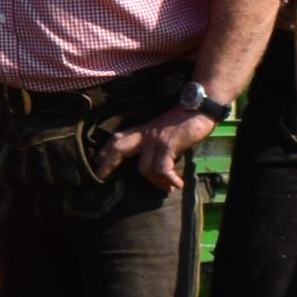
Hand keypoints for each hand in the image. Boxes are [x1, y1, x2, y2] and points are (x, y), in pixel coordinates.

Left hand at [96, 107, 215, 192]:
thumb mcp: (162, 131)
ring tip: (167, 187)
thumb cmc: (184, 121)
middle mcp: (146, 135)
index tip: (96, 163)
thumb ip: (154, 145)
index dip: (105, 151)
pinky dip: (170, 180)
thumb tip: (154, 167)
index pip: (118, 139)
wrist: (200, 108)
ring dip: (156, 182)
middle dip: (107, 163)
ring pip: (143, 168)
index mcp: (143, 131)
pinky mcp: (168, 145)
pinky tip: (177, 184)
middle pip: (118, 147)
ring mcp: (156, 140)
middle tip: (101, 178)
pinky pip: (162, 169)